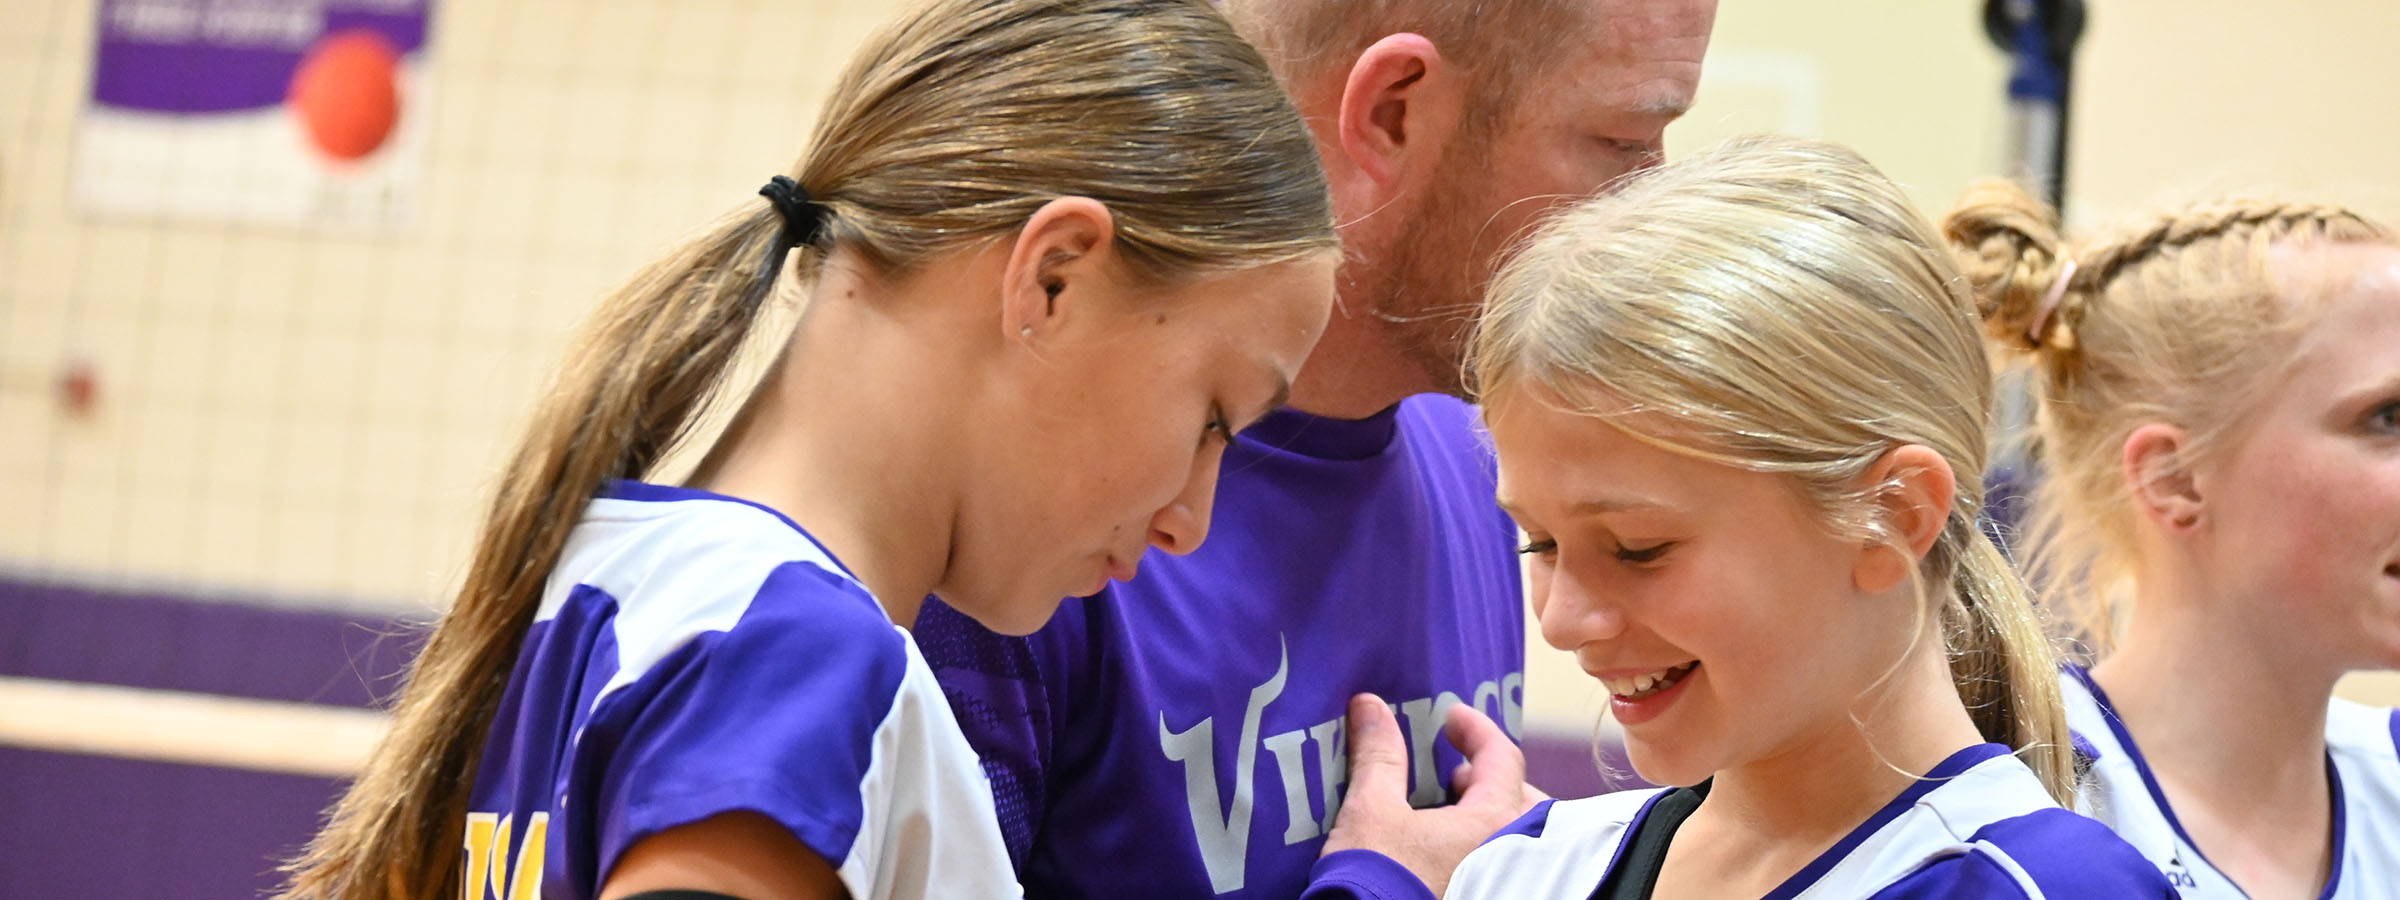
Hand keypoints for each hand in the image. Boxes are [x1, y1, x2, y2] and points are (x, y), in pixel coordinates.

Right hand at [1320, 693, 1541, 897]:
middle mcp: (1510, 853)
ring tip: (1448, 814)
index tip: (1451, 718)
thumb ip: (1379, 756)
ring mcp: (1500, 883)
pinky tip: (1443, 854)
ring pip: (1513, 838)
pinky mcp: (1483, 898)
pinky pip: (1497, 867)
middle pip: (1521, 801)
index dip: (1477, 730)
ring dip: (1486, 817)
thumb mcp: (1370, 810)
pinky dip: (1478, 849)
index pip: (1503, 759)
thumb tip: (1371, 705)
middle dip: (1490, 780)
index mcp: (1492, 821)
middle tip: (1454, 774)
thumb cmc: (1377, 876)